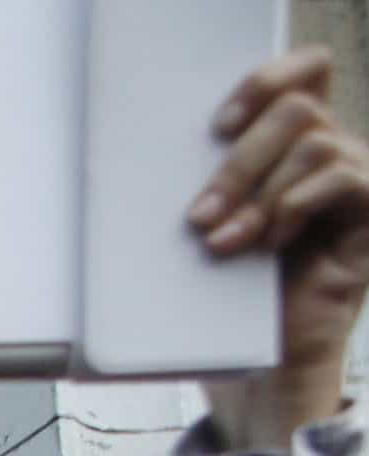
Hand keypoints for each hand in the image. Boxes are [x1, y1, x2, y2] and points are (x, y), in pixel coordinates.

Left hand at [196, 49, 368, 449]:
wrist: (257, 372)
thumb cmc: (217, 304)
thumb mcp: (194, 237)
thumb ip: (189, 190)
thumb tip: (120, 164)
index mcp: (286, 148)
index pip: (303, 72)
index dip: (266, 76)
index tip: (216, 123)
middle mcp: (327, 155)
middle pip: (299, 105)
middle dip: (240, 158)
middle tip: (198, 214)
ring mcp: (353, 183)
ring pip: (315, 141)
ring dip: (258, 191)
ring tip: (224, 242)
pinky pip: (344, 177)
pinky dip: (296, 205)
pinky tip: (270, 245)